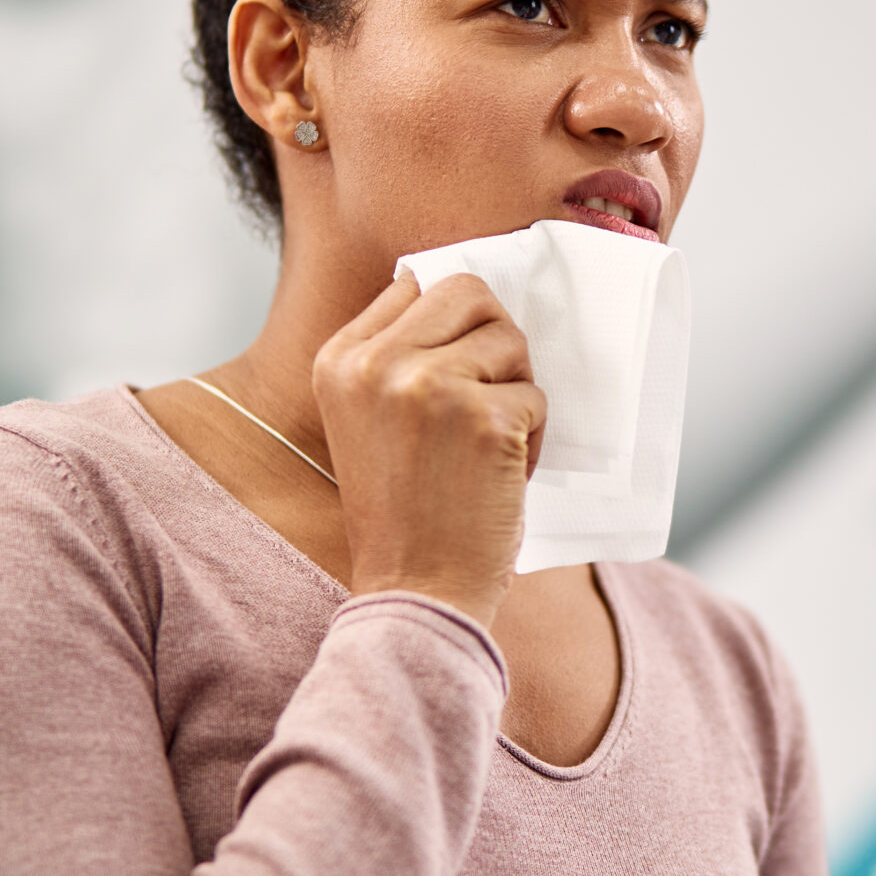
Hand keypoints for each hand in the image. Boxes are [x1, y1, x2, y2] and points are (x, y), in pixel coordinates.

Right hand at [312, 272, 544, 626]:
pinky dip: (533, 436)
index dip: (453, 326)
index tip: (454, 378)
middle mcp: (376, 363)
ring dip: (516, 391)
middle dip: (494, 341)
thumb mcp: (367, 420)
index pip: (415, 284)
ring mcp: (428, 386)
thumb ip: (395, 357)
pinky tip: (500, 477)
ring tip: (487, 446)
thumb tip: (465, 299)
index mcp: (339, 360)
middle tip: (486, 400)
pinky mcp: (483, 417)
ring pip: (510, 340)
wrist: (415, 591)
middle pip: (469, 292)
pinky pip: (536, 395)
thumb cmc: (405, 512)